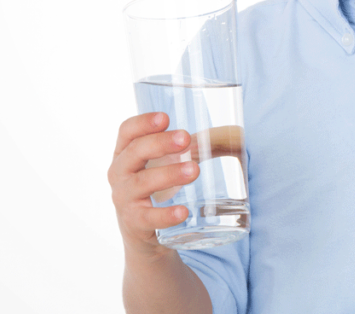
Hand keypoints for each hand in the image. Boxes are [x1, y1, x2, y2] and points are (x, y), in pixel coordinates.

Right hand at [108, 112, 200, 254]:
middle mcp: (119, 174)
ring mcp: (125, 199)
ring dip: (169, 174)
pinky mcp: (136, 224)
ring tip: (194, 170)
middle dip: (160, 143)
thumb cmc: (159, 189)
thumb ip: (191, 148)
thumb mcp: (165, 165)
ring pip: (143, 182)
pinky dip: (166, 215)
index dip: (143, 122)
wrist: (146, 236)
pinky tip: (183, 212)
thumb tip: (234, 134)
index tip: (165, 117)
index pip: (126, 131)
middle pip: (135, 152)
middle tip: (185, 139)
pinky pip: (148, 218)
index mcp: (125, 153)